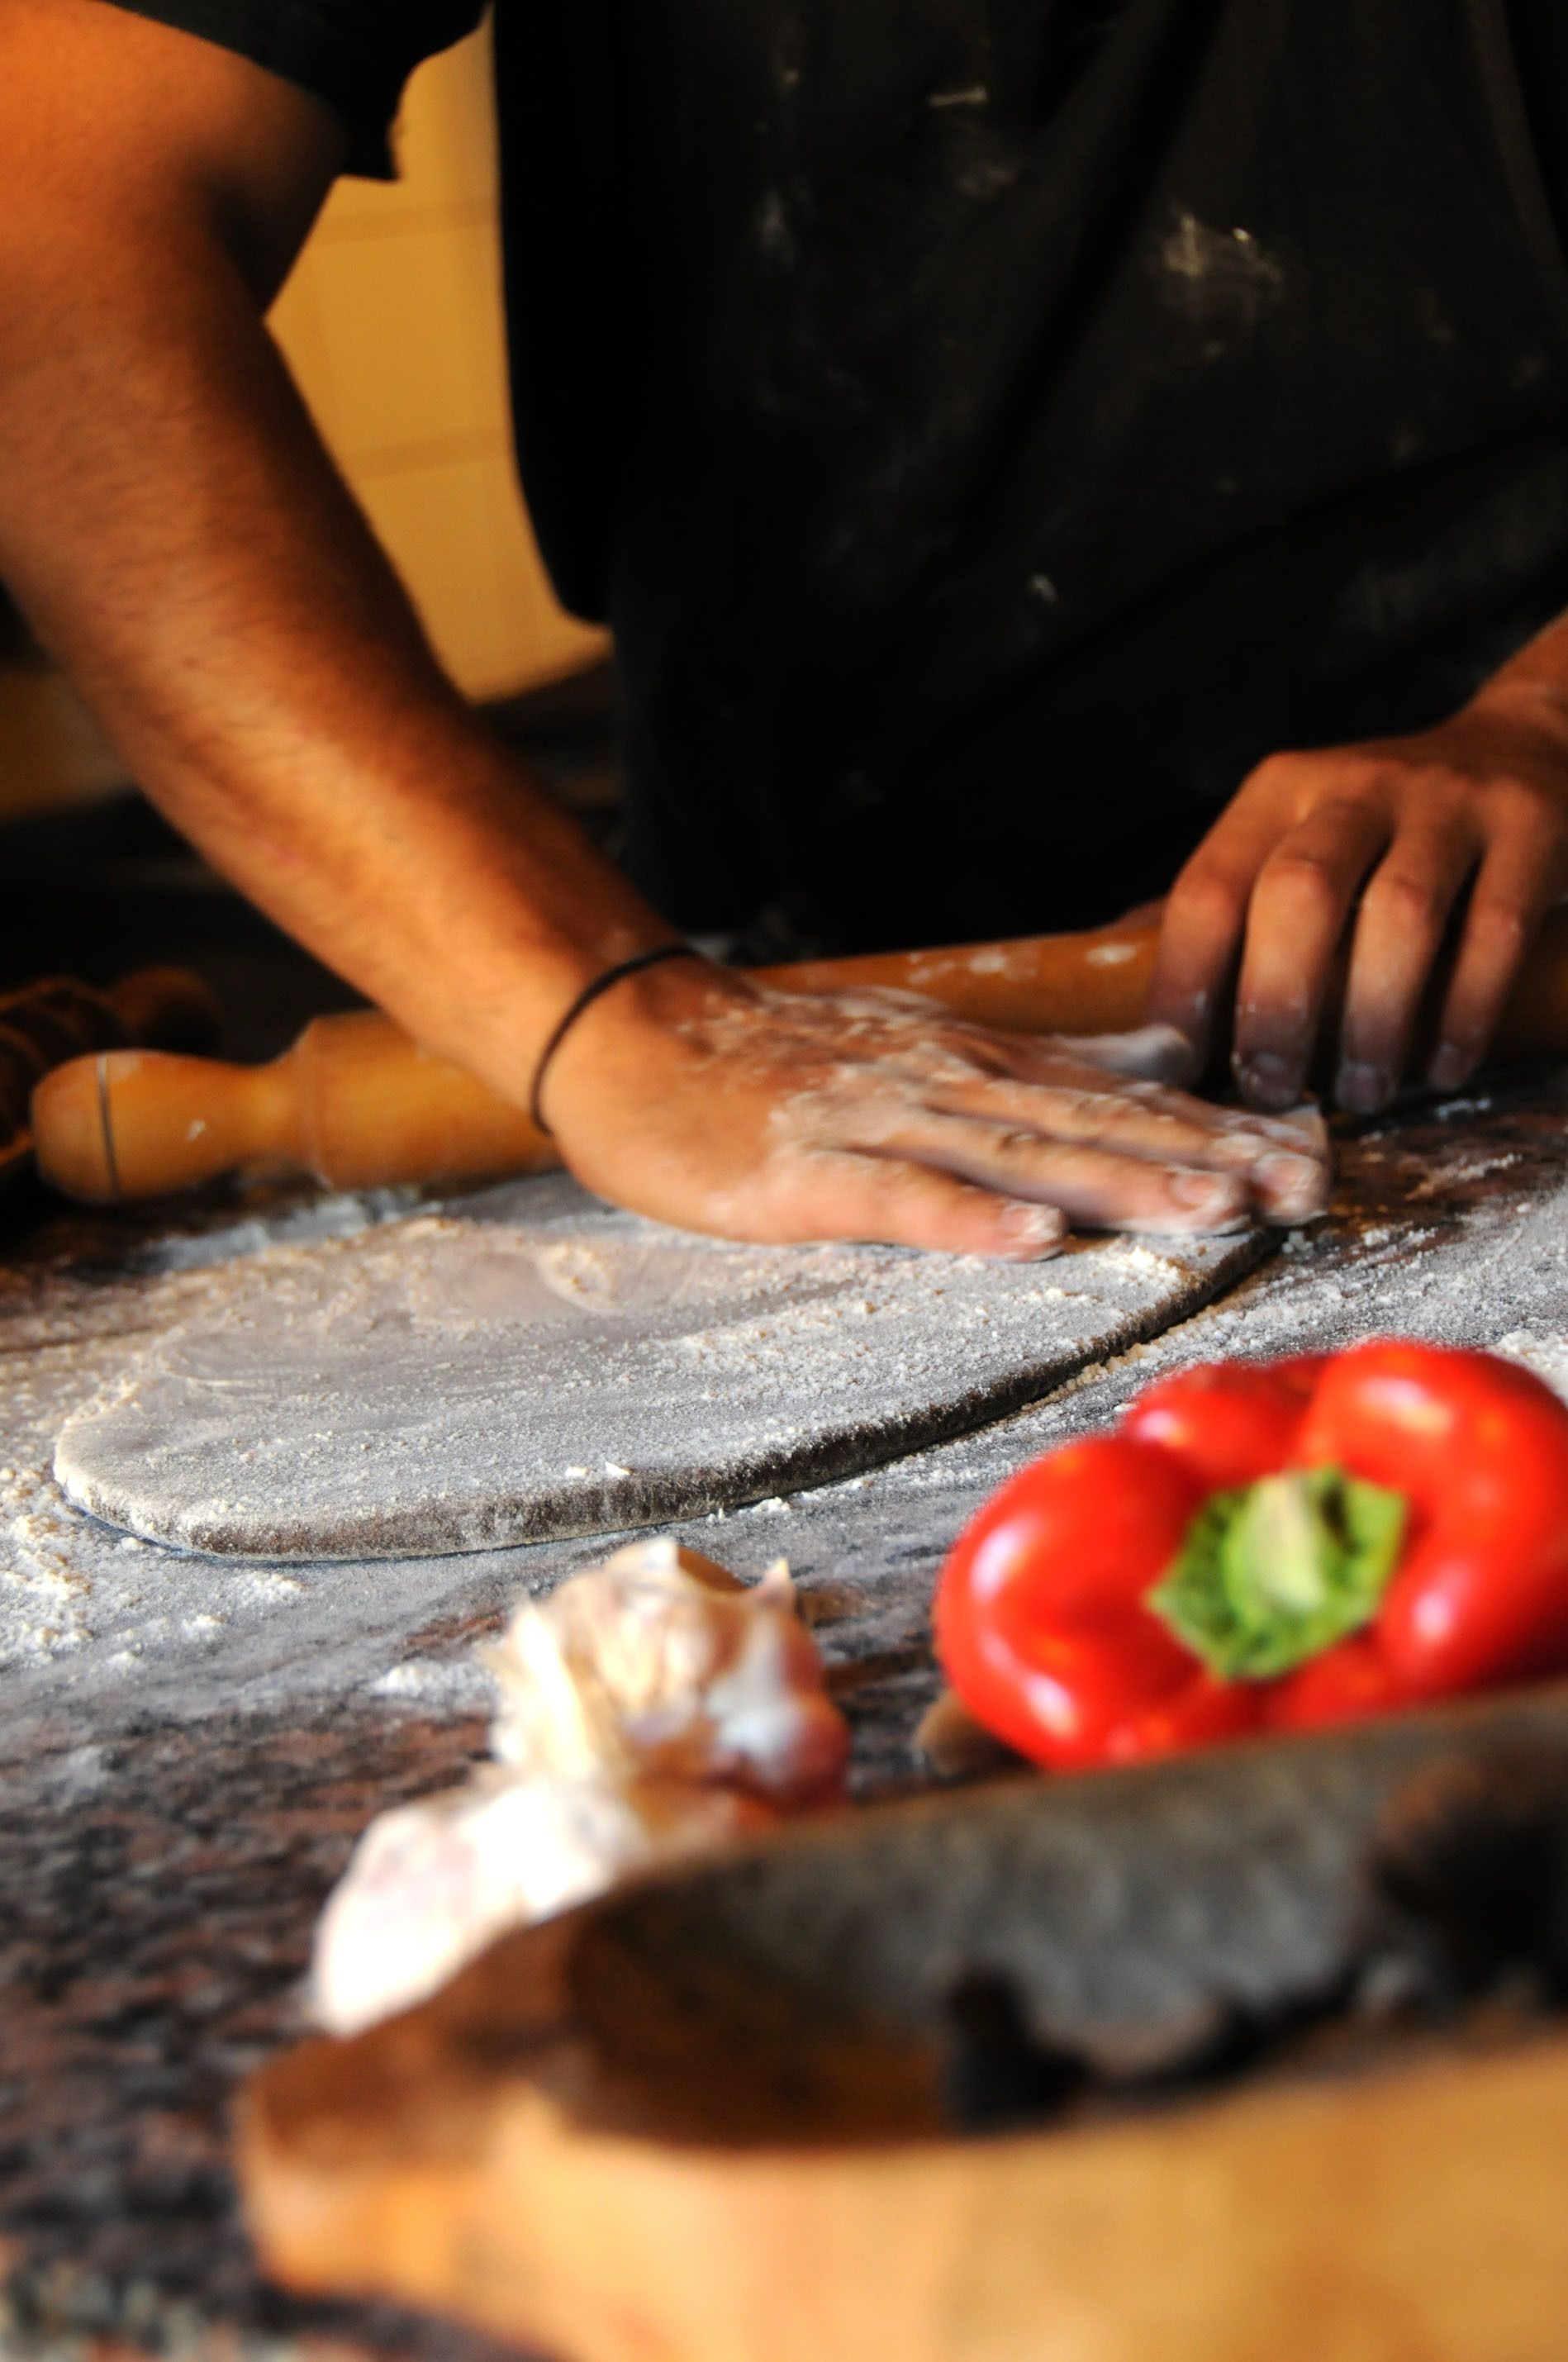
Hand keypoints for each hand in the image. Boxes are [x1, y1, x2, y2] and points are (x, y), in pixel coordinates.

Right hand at [538, 959, 1329, 1258]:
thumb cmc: (779, 1066)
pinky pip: (894, 1195)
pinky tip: (1029, 1239)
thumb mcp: (924, 1053)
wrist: (636, 1037)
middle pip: (1094, 1122)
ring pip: (1016, 1153)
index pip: (1118, 1098)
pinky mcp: (804, 1168)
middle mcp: (948, 1084)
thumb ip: (1031, 1077)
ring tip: (1213, 1207)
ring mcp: (878, 1122)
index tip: (1314, 1160)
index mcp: (979, 1069)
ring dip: (1118, 1178)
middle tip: (1307, 1188)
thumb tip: (1154, 1074)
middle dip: (1205, 1157)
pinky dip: (962, 1216)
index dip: (1218, 1129)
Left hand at [1147, 684, 1567, 1112]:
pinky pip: (1493, 932)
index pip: (1209, 886)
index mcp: (1277, 793)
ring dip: (1374, 1020)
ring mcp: (1448, 803)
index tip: (1182, 1062)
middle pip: (1300, 895)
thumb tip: (1122, 996)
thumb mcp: (1293, 837)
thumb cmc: (1382, 829)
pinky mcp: (1529, 830)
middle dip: (1278, 1003)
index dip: (1186, 981)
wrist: (1526, 746)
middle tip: (1272, 1089)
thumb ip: (1223, 907)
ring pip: (1400, 915)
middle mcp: (1354, 787)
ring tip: (1362, 1094)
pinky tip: (1440, 1069)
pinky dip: (1464, 1012)